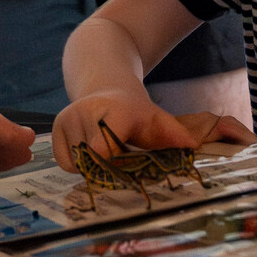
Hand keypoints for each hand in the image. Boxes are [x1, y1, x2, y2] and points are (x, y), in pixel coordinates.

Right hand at [54, 88, 253, 156]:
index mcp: (115, 111)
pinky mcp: (55, 126)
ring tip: (106, 151)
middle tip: (120, 159)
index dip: (118, 164)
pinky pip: (64, 162)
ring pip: (79, 163)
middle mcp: (86, 111)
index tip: (129, 164)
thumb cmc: (137, 114)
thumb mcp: (159, 121)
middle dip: (108, 167)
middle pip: (95, 161)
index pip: (106, 150)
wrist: (106, 88)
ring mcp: (67, 117)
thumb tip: (201, 145)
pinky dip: (78, 164)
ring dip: (93, 165)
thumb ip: (177, 135)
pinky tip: (90, 150)